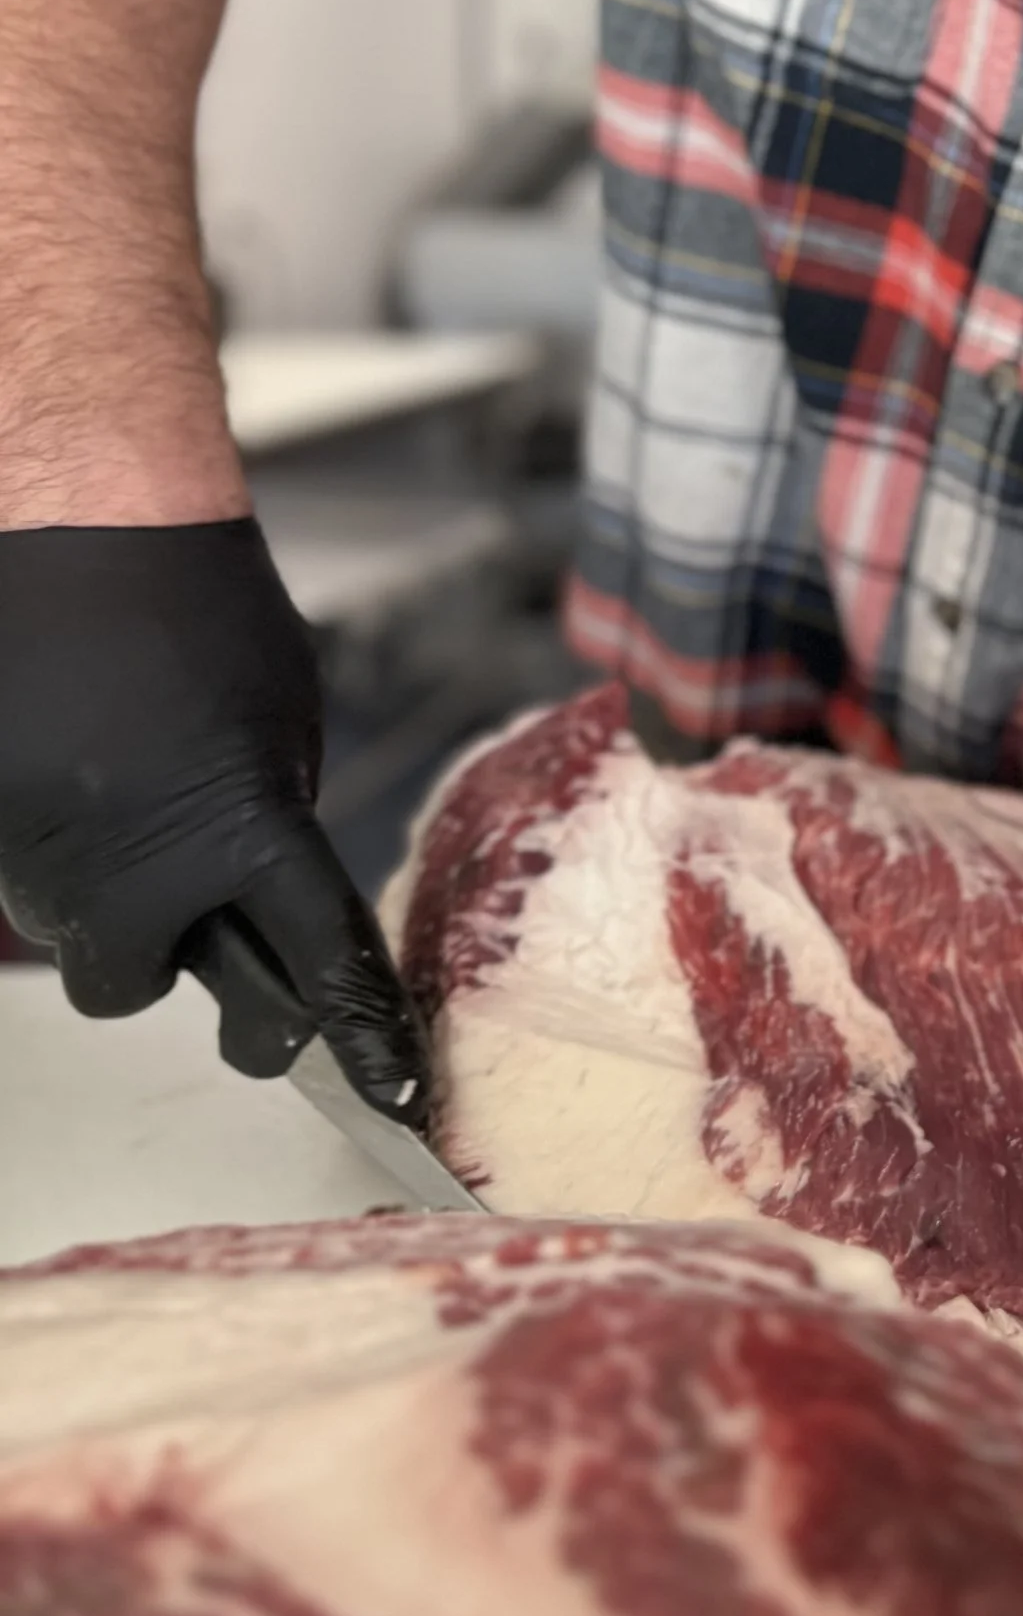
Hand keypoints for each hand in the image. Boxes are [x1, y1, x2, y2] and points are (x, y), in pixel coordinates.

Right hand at [0, 521, 430, 1119]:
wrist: (78, 519)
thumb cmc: (191, 604)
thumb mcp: (282, 718)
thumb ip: (269, 822)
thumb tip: (255, 893)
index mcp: (243, 830)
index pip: (317, 968)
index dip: (357, 1039)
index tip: (392, 1096)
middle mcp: (133, 865)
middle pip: (141, 985)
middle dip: (161, 948)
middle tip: (174, 873)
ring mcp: (35, 854)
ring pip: (68, 928)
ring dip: (94, 882)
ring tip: (107, 771)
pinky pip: (15, 877)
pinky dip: (41, 839)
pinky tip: (60, 762)